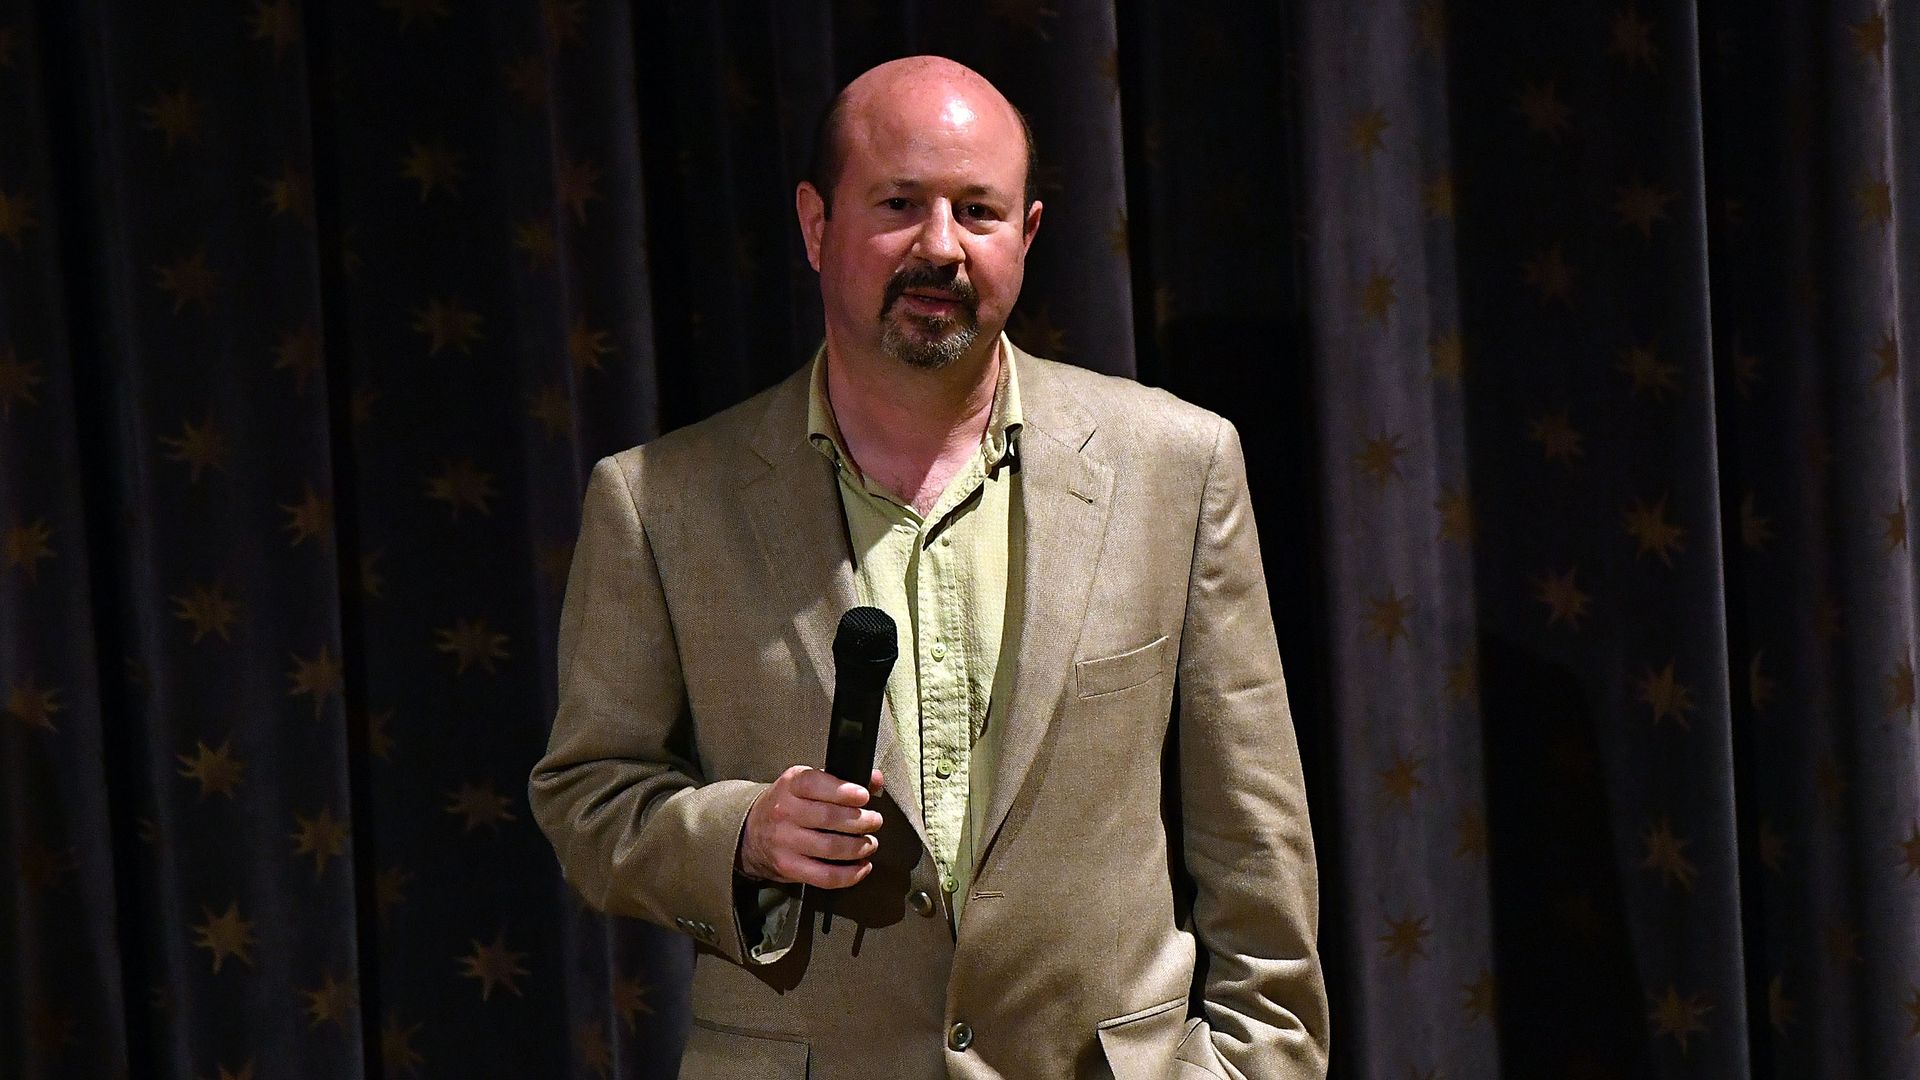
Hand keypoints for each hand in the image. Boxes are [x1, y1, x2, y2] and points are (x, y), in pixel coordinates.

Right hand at [737, 766, 885, 888]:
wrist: (750, 832)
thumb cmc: (788, 804)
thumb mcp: (806, 783)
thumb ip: (842, 779)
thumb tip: (876, 779)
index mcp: (791, 785)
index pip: (815, 784)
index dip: (843, 791)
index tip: (863, 796)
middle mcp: (784, 812)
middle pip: (828, 818)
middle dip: (860, 821)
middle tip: (874, 821)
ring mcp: (785, 842)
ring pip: (830, 847)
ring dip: (859, 847)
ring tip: (870, 843)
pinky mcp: (789, 867)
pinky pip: (825, 876)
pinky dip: (850, 875)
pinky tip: (863, 866)